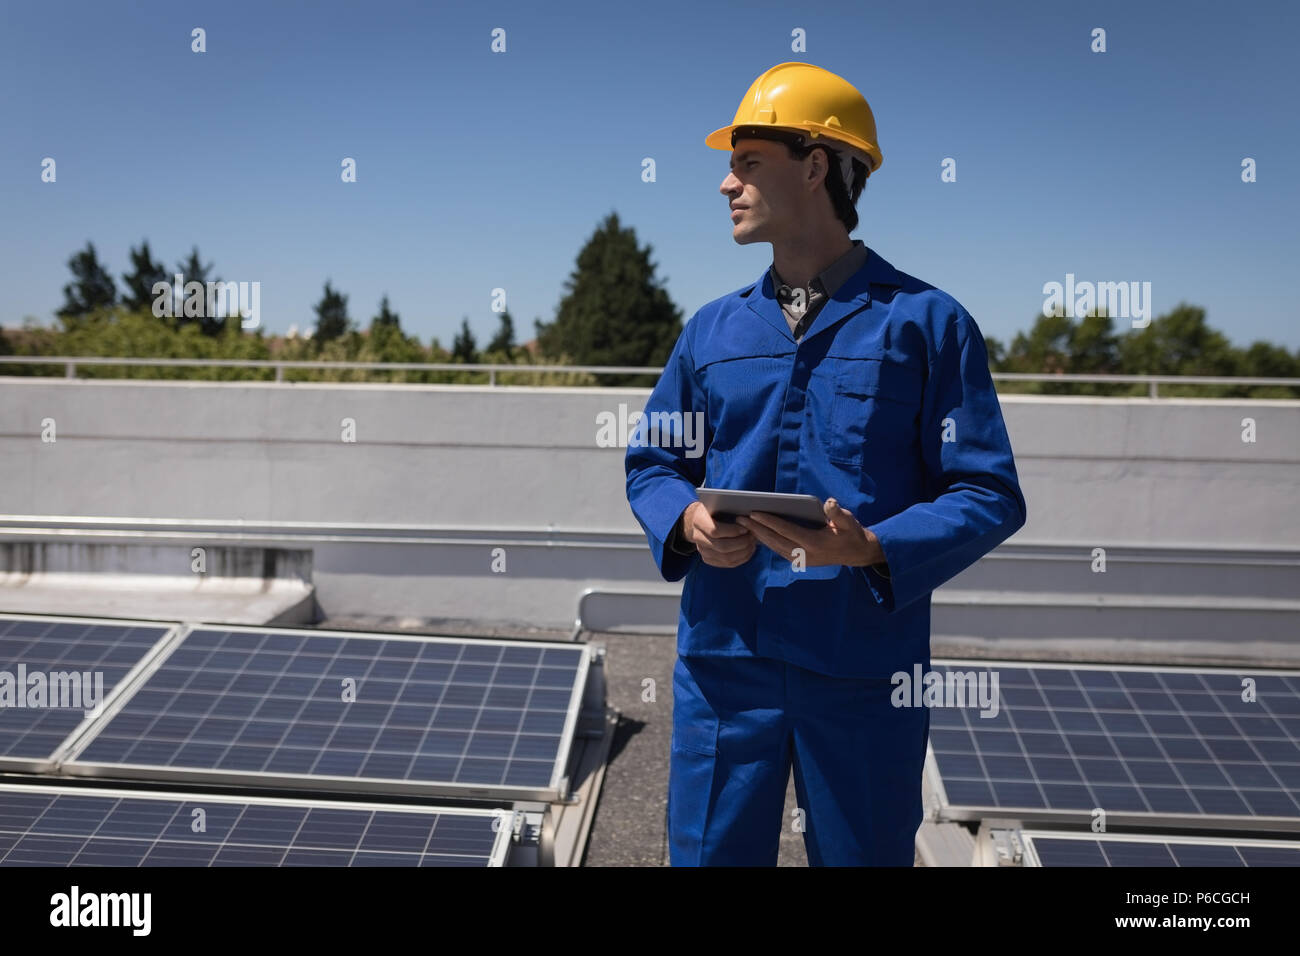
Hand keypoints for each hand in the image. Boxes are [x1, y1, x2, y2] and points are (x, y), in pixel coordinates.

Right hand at [681, 501, 755, 567]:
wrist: (697, 520)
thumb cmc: (712, 508)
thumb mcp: (716, 502)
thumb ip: (727, 507)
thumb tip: (747, 515)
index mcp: (698, 521)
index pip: (715, 531)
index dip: (733, 531)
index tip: (745, 528)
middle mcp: (697, 538)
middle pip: (722, 547)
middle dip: (741, 543)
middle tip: (752, 536)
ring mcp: (702, 550)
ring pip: (726, 558)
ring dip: (743, 552)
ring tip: (752, 543)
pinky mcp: (708, 559)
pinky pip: (727, 564)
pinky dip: (741, 558)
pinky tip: (749, 550)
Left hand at [735, 498, 883, 567]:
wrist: (858, 554)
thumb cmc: (852, 533)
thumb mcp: (849, 521)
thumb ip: (837, 513)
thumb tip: (829, 503)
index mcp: (815, 543)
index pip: (786, 530)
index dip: (769, 522)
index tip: (754, 513)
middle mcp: (806, 554)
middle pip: (775, 540)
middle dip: (756, 529)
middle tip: (740, 518)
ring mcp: (802, 560)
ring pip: (775, 547)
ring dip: (758, 536)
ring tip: (744, 525)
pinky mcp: (801, 561)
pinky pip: (779, 551)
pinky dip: (767, 542)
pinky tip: (757, 534)